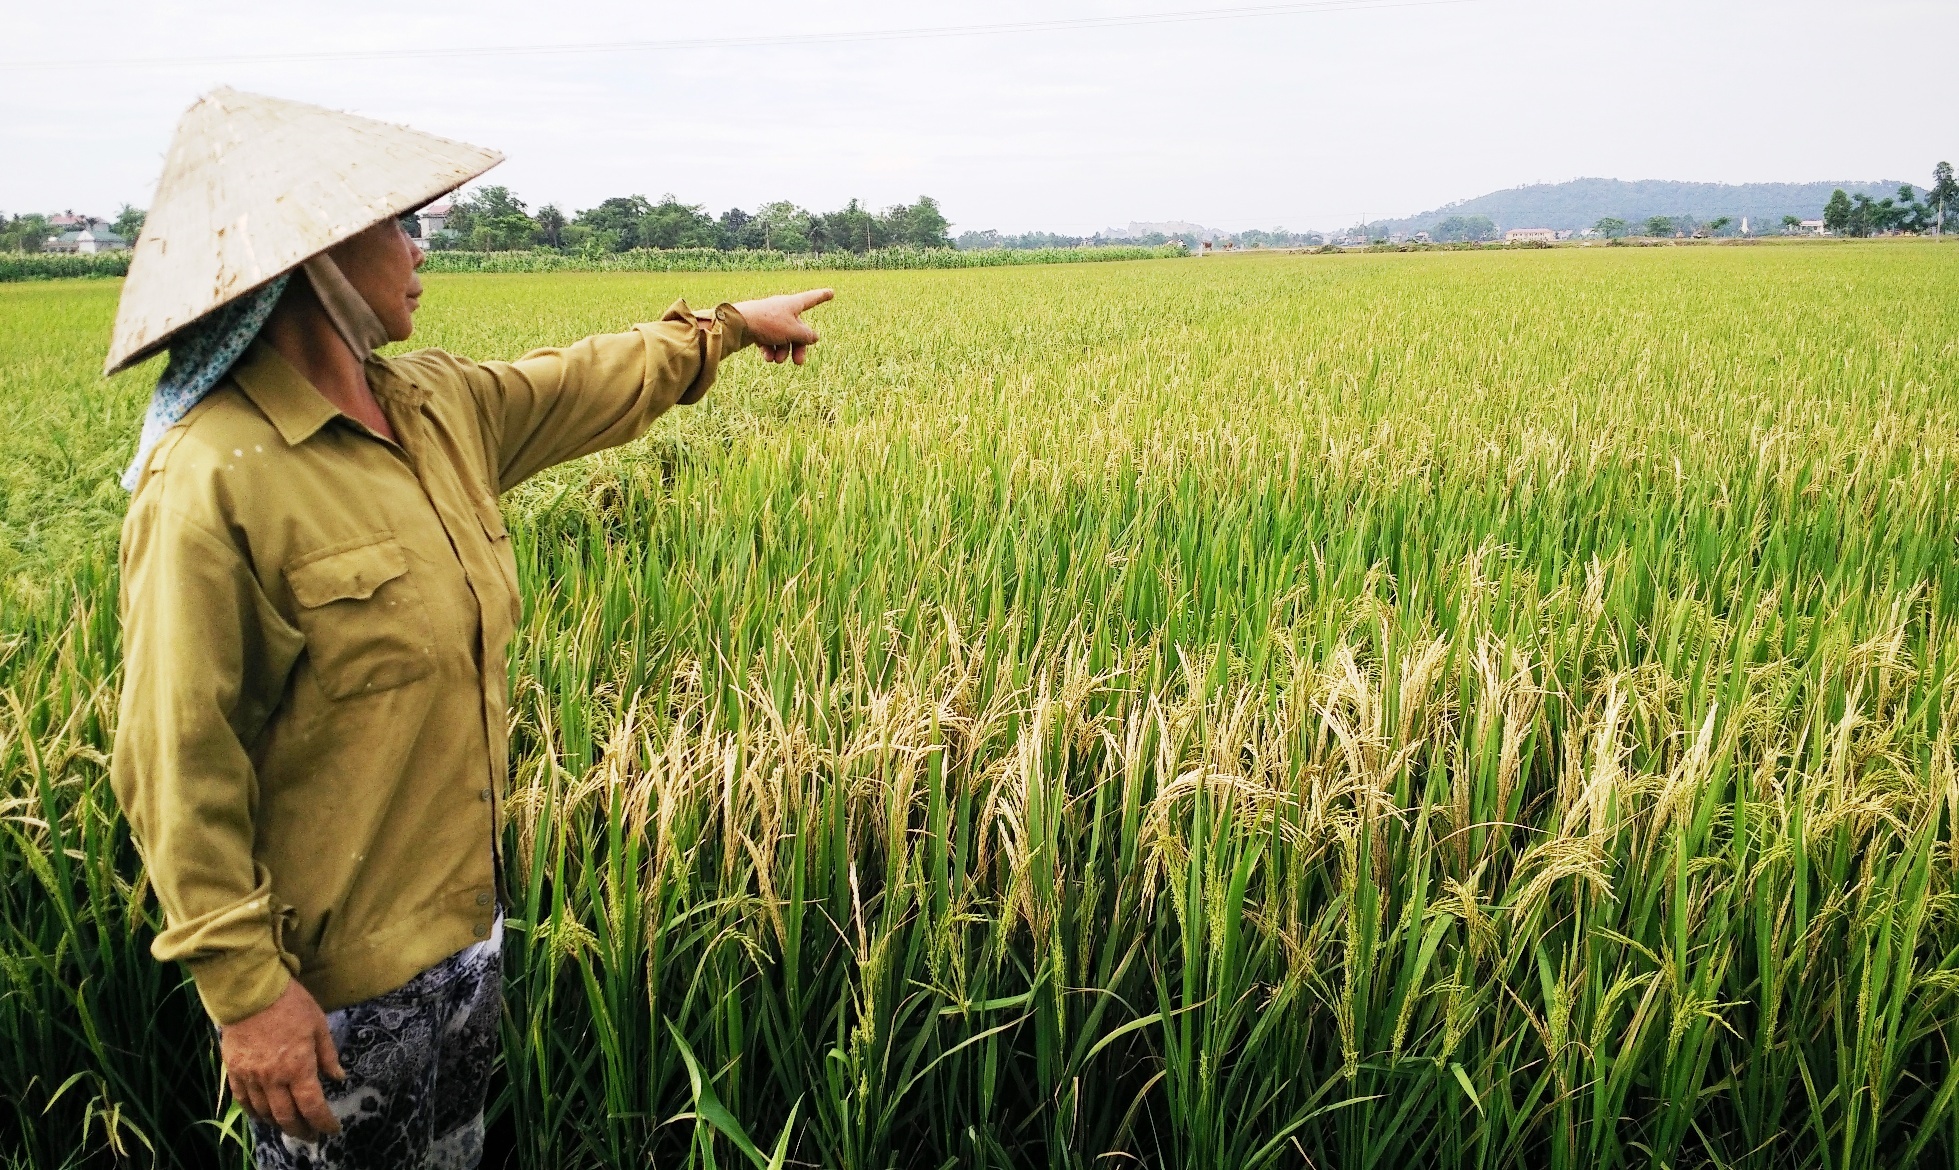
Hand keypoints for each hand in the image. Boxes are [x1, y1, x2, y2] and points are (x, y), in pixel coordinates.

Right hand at [220, 978, 344, 1140]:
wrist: (251, 992)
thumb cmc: (291, 1004)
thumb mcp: (319, 1025)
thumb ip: (327, 1055)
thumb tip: (338, 1077)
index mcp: (298, 1068)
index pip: (312, 1106)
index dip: (324, 1122)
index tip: (333, 1129)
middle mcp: (273, 1078)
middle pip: (287, 1117)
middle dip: (301, 1130)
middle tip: (312, 1136)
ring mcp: (251, 1076)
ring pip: (264, 1112)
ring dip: (278, 1124)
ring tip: (290, 1126)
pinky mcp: (233, 1070)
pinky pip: (242, 1100)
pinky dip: (254, 1112)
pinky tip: (262, 1115)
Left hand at [731, 288, 832, 364]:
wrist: (738, 324)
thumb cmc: (768, 323)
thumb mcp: (793, 331)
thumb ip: (806, 335)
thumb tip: (813, 337)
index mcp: (793, 304)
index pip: (812, 299)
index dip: (822, 296)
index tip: (831, 292)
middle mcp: (782, 310)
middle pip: (797, 329)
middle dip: (798, 347)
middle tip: (798, 362)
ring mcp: (770, 319)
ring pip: (783, 338)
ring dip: (782, 352)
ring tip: (777, 361)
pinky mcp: (758, 328)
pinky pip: (769, 341)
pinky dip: (769, 350)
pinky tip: (766, 357)